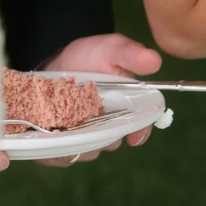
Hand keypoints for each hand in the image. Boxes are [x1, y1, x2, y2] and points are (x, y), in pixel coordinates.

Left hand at [39, 32, 161, 165]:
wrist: (55, 65)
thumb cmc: (88, 57)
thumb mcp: (109, 49)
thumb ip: (129, 53)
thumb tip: (155, 60)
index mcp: (128, 109)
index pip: (140, 127)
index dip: (139, 132)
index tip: (133, 135)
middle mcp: (110, 128)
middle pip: (111, 142)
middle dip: (101, 134)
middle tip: (86, 116)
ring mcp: (86, 139)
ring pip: (88, 151)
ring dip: (79, 141)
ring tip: (64, 123)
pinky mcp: (63, 147)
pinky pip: (63, 157)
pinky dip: (58, 150)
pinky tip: (51, 135)